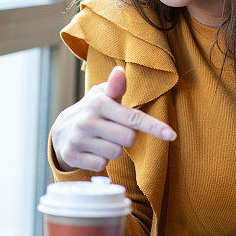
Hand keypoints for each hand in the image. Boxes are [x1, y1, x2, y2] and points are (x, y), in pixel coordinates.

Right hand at [51, 66, 176, 171]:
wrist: (62, 130)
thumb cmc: (93, 110)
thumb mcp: (103, 95)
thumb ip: (116, 86)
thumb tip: (120, 71)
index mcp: (99, 103)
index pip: (134, 118)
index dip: (155, 127)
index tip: (172, 135)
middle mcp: (87, 120)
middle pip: (129, 138)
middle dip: (126, 136)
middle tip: (114, 129)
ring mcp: (78, 138)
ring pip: (115, 153)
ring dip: (114, 149)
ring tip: (102, 139)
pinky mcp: (72, 155)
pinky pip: (101, 164)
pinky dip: (101, 160)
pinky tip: (93, 150)